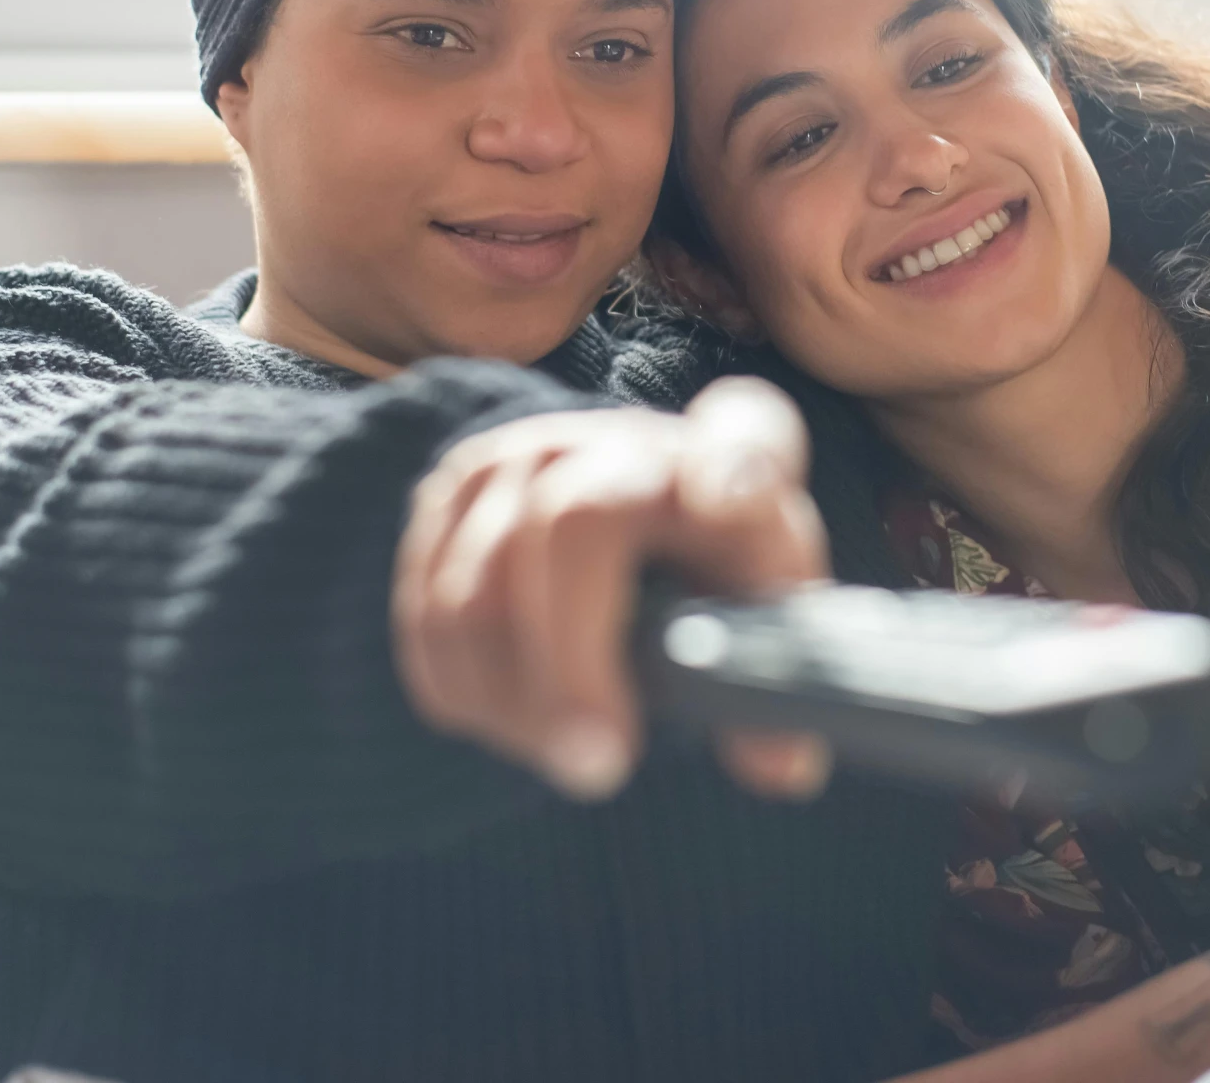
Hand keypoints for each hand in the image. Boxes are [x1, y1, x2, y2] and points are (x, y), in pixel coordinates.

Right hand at [393, 377, 831, 803]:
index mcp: (715, 462)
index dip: (734, 467)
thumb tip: (784, 767)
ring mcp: (514, 459)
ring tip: (567, 760)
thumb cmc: (714, 562)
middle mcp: (610, 441)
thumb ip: (779, 681)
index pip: (736, 443)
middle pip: (562, 532)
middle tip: (599, 769)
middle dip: (568, 669)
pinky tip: (514, 721)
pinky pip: (424, 613)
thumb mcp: (763, 609)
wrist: (633, 500)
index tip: (729, 496)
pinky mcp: (446, 496)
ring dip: (513, 700)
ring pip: (473, 588)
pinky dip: (463, 687)